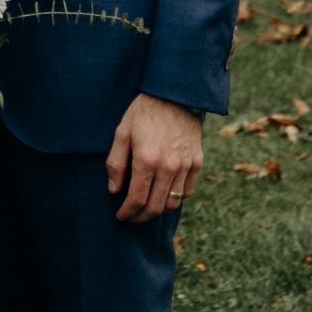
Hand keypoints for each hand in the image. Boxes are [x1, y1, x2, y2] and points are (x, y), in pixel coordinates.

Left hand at [106, 93, 203, 223]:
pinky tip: (164, 193)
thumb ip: (116, 163)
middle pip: (155, 207)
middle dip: (140, 217)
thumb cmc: (144, 111)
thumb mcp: (122, 132)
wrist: (176, 93)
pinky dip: (175, 198)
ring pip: (173, 203)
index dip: (127, 213)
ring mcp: (185, 165)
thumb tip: (114, 190)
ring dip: (158, 210)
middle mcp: (168, 166)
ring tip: (147, 206)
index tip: (120, 216)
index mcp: (146, 160)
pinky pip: (187, 191)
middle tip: (131, 217)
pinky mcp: (197, 161)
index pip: (136, 199)